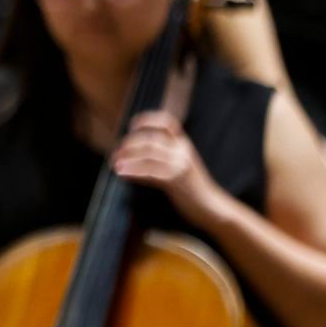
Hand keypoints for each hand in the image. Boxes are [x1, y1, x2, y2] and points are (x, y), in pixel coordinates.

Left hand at [111, 112, 229, 228]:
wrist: (211, 206)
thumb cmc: (190, 187)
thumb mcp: (180, 164)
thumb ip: (163, 154)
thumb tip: (132, 150)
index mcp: (183, 143)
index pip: (166, 122)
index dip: (147, 120)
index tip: (131, 126)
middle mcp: (182, 150)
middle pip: (151, 139)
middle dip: (130, 144)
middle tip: (116, 154)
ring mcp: (181, 164)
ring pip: (149, 154)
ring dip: (128, 159)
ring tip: (115, 164)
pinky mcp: (177, 179)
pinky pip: (151, 172)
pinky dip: (134, 171)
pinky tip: (123, 174)